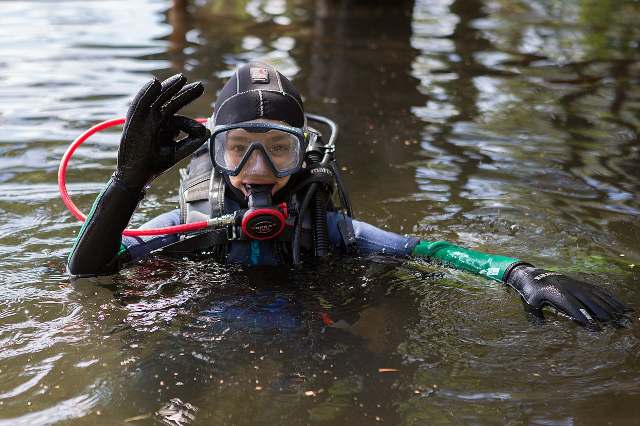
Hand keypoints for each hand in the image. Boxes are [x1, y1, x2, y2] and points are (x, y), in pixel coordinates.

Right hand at [115, 74, 209, 189]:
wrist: (137, 175)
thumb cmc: (156, 164)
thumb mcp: (177, 152)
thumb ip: (192, 142)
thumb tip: (207, 131)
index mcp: (166, 125)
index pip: (181, 118)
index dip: (192, 125)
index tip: (201, 133)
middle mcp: (156, 118)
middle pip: (171, 101)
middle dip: (185, 93)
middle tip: (201, 86)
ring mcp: (145, 118)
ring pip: (157, 98)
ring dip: (169, 88)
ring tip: (182, 78)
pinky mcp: (134, 121)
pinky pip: (140, 103)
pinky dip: (146, 93)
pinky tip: (155, 83)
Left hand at [506, 265, 630, 327]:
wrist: (533, 275)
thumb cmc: (531, 293)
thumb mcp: (530, 303)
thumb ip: (535, 314)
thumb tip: (540, 325)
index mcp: (555, 291)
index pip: (570, 303)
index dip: (581, 313)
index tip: (592, 325)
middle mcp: (568, 286)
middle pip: (587, 298)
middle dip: (600, 310)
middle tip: (613, 322)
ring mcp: (576, 284)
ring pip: (595, 294)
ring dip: (609, 304)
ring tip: (620, 314)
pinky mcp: (580, 283)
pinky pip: (597, 290)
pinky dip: (609, 296)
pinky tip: (619, 303)